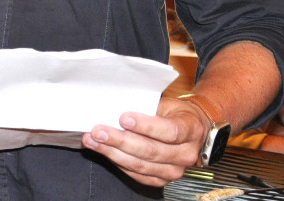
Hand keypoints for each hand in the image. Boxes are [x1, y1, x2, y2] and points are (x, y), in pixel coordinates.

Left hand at [81, 97, 207, 186]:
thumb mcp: (167, 103)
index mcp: (191, 129)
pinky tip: (103, 150)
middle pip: (151, 151)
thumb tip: (115, 105)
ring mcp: (175, 170)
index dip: (146, 126)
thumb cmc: (174, 113)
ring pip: (141, 165)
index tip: (123, 118)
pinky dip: (117, 162)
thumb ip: (146, 106)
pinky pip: (137, 175)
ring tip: (92, 141)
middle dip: (120, 141)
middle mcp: (186, 154)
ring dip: (112, 153)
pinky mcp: (161, 179)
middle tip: (98, 131)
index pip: (170, 131)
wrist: (190, 129)